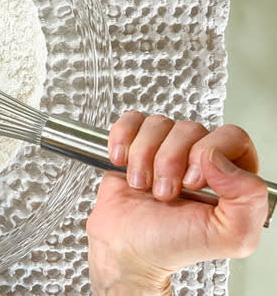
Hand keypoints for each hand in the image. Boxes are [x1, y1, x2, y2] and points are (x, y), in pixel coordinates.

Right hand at [86, 112, 267, 294]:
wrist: (126, 251)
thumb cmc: (172, 246)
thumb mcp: (229, 237)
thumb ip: (249, 199)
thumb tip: (219, 158)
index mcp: (230, 176)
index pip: (232, 137)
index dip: (209, 153)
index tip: (191, 182)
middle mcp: (198, 159)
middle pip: (189, 128)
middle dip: (169, 161)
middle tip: (164, 192)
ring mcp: (164, 150)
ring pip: (158, 124)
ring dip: (143, 157)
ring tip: (142, 186)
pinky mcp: (134, 146)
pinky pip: (130, 121)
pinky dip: (122, 139)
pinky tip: (122, 163)